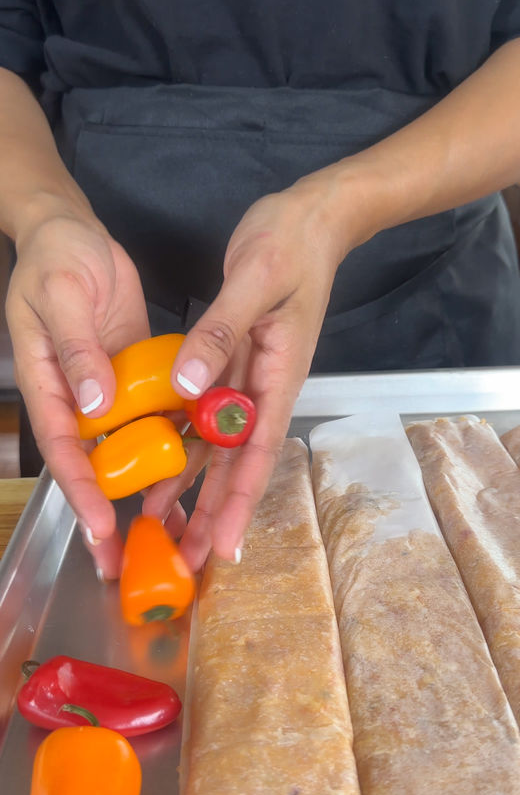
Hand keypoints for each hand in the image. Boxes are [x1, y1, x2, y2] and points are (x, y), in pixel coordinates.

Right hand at [6, 214, 150, 577]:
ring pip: (127, 450)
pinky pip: (154, 417)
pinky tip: (194, 476)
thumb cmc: (57, 258)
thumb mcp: (64, 298)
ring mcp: (110, 391)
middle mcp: (79, 398)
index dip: (81, 488)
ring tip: (170, 534)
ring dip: (146, 489)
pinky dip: (169, 447)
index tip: (99, 524)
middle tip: (122, 561)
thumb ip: (77, 352)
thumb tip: (92, 405)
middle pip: (94, 464)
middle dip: (106, 513)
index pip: (63, 446)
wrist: (76, 234)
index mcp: (49, 384)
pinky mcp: (138, 378)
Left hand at [167, 179, 345, 569]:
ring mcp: (249, 379)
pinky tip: (162, 468)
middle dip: (217, 512)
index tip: (226, 544)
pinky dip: (186, 443)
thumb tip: (188, 387)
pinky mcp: (233, 365)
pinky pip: (205, 414)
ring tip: (165, 527)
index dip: (242, 500)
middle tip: (192, 559)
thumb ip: (221, 333)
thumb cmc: (292, 244)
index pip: (260, 449)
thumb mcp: (255, 279)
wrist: (309, 218)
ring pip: (220, 446)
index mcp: (280, 373)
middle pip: (239, 463)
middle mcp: (264, 387)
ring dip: (196, 488)